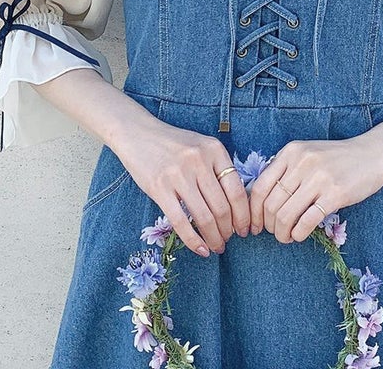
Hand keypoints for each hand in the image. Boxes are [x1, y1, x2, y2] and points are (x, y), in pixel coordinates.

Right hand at [116, 119, 250, 256]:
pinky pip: (181, 222)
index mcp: (214, 150)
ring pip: (205, 217)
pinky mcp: (159, 187)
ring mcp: (179, 174)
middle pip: (223, 207)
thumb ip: (218, 168)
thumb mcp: (201, 147)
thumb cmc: (173, 143)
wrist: (138, 133)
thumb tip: (237, 204)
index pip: (237, 190)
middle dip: (229, 230)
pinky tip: (201, 250)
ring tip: (217, 246)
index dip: (244, 215)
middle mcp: (199, 160)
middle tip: (229, 240)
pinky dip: (194, 241)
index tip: (244, 229)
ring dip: (214, 238)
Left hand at [248, 136, 382, 242]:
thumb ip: (285, 170)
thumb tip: (259, 200)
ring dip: (281, 233)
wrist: (371, 154)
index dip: (253, 211)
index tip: (254, 225)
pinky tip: (299, 236)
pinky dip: (298, 234)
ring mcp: (319, 178)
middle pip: (271, 204)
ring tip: (286, 237)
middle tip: (273, 233)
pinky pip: (307, 221)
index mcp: (290, 152)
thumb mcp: (306, 154)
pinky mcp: (335, 194)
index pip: (260, 186)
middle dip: (268, 225)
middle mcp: (302, 163)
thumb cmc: (336, 158)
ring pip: (286, 215)